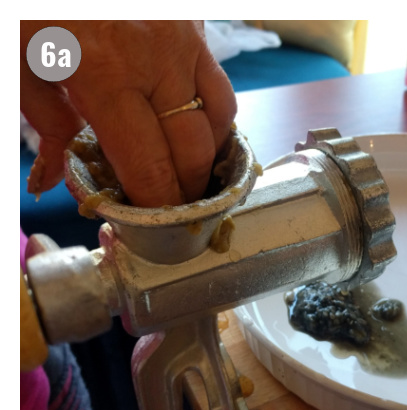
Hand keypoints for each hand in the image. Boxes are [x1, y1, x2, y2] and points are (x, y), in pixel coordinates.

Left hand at [21, 21, 236, 206]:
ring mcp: (183, 42)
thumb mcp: (18, 58)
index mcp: (106, 75)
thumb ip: (42, 120)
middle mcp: (156, 62)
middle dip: (187, 190)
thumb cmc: (35, 4)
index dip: (158, 204)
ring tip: (187, 173)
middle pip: (193, 151)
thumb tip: (52, 179)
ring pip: (219, 120)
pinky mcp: (194, 25)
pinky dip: (212, 116)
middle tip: (171, 209)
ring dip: (207, 155)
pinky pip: (218, 85)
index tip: (153, 224)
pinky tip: (192, 127)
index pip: (151, 165)